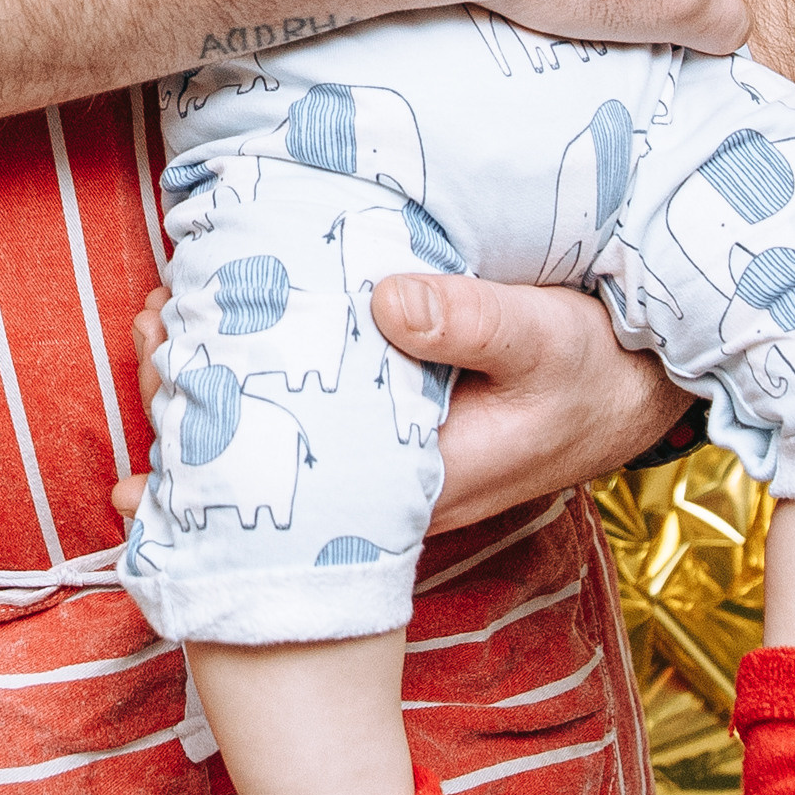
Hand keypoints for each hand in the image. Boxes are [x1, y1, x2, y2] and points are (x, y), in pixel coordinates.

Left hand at [119, 272, 688, 529]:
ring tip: (163, 321)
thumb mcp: (545, 336)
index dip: (228, 440)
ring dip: (230, 387)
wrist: (644, 388)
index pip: (301, 484)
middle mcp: (397, 492)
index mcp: (424, 483)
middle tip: (149, 325)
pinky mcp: (401, 439)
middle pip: (278, 463)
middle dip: (204, 402)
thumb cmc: (596, 366)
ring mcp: (395, 469)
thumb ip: (471, 321)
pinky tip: (228, 340)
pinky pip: (316, 421)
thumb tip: (389, 302)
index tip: (172, 375)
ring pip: (290, 442)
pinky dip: (269, 383)